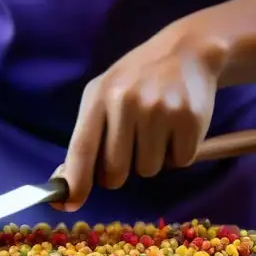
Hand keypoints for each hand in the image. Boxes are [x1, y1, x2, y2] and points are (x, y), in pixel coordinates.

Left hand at [54, 29, 225, 210]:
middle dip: (121, 170)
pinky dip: (178, 152)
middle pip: (115, 173)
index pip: (81, 149)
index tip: (68, 204)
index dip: (75, 182)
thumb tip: (66, 185)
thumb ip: (85, 139)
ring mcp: (160, 110)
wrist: (186, 51)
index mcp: (100, 97)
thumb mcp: (103, 96)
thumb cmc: (136, 81)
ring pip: (148, 170)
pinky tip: (177, 126)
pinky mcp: (190, 119)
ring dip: (152, 158)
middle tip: (131, 145)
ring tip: (157, 127)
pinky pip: (179, 162)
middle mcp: (127, 102)